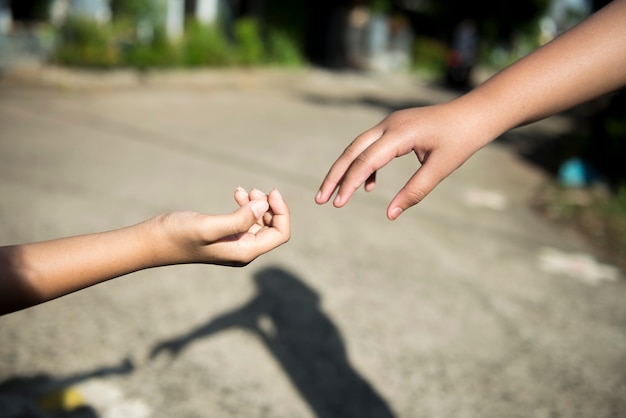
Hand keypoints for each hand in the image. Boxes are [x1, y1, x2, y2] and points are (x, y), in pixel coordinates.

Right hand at [152, 187, 289, 265]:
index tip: (271, 192)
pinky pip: (245, 221)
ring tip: (243, 190)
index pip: (280, 234)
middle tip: (254, 189)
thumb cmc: (178, 235)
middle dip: (270, 207)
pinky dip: (245, 206)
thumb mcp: (209, 226)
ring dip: (258, 204)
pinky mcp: (224, 237)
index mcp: (244, 252)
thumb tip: (265, 205)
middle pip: (273, 228)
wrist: (152, 242)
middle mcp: (243, 251)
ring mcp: (234, 244)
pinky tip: (236, 193)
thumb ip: (239, 219)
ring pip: (260, 222)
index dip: (282, 212)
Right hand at [315, 103, 489, 219]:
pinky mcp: (395, 127)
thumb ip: (414, 192)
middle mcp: (389, 124)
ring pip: (358, 147)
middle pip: (352, 151)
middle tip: (320, 199)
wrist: (476, 113)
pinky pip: (372, 146)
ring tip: (336, 195)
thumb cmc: (462, 140)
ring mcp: (390, 123)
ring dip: (346, 170)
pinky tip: (370, 186)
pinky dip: (366, 165)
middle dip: (335, 176)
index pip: (366, 160)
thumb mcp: (440, 169)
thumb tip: (389, 215)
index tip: (338, 204)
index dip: (349, 183)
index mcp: (400, 133)